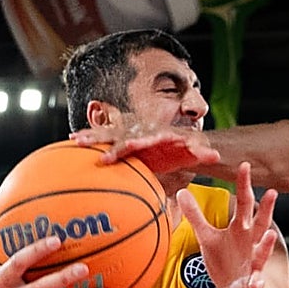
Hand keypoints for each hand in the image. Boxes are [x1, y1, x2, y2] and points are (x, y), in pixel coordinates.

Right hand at [71, 125, 219, 173]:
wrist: (179, 140)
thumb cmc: (185, 148)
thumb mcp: (194, 151)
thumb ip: (202, 153)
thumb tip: (215, 156)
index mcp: (156, 135)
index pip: (139, 141)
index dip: (127, 147)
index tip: (114, 154)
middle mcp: (141, 132)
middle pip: (120, 135)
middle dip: (103, 139)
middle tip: (81, 142)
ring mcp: (131, 135)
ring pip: (110, 134)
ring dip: (93, 136)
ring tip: (74, 139)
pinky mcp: (125, 141)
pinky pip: (106, 139)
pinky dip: (91, 138)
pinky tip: (73, 140)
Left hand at [177, 163, 276, 287]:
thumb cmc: (225, 264)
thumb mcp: (207, 238)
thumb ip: (196, 216)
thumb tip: (182, 193)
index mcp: (241, 230)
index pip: (245, 204)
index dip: (244, 186)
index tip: (245, 167)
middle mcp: (251, 244)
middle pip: (259, 223)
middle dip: (266, 209)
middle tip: (271, 192)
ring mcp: (253, 264)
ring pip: (262, 252)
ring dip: (266, 244)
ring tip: (269, 234)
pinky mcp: (250, 284)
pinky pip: (255, 283)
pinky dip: (256, 283)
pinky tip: (256, 282)